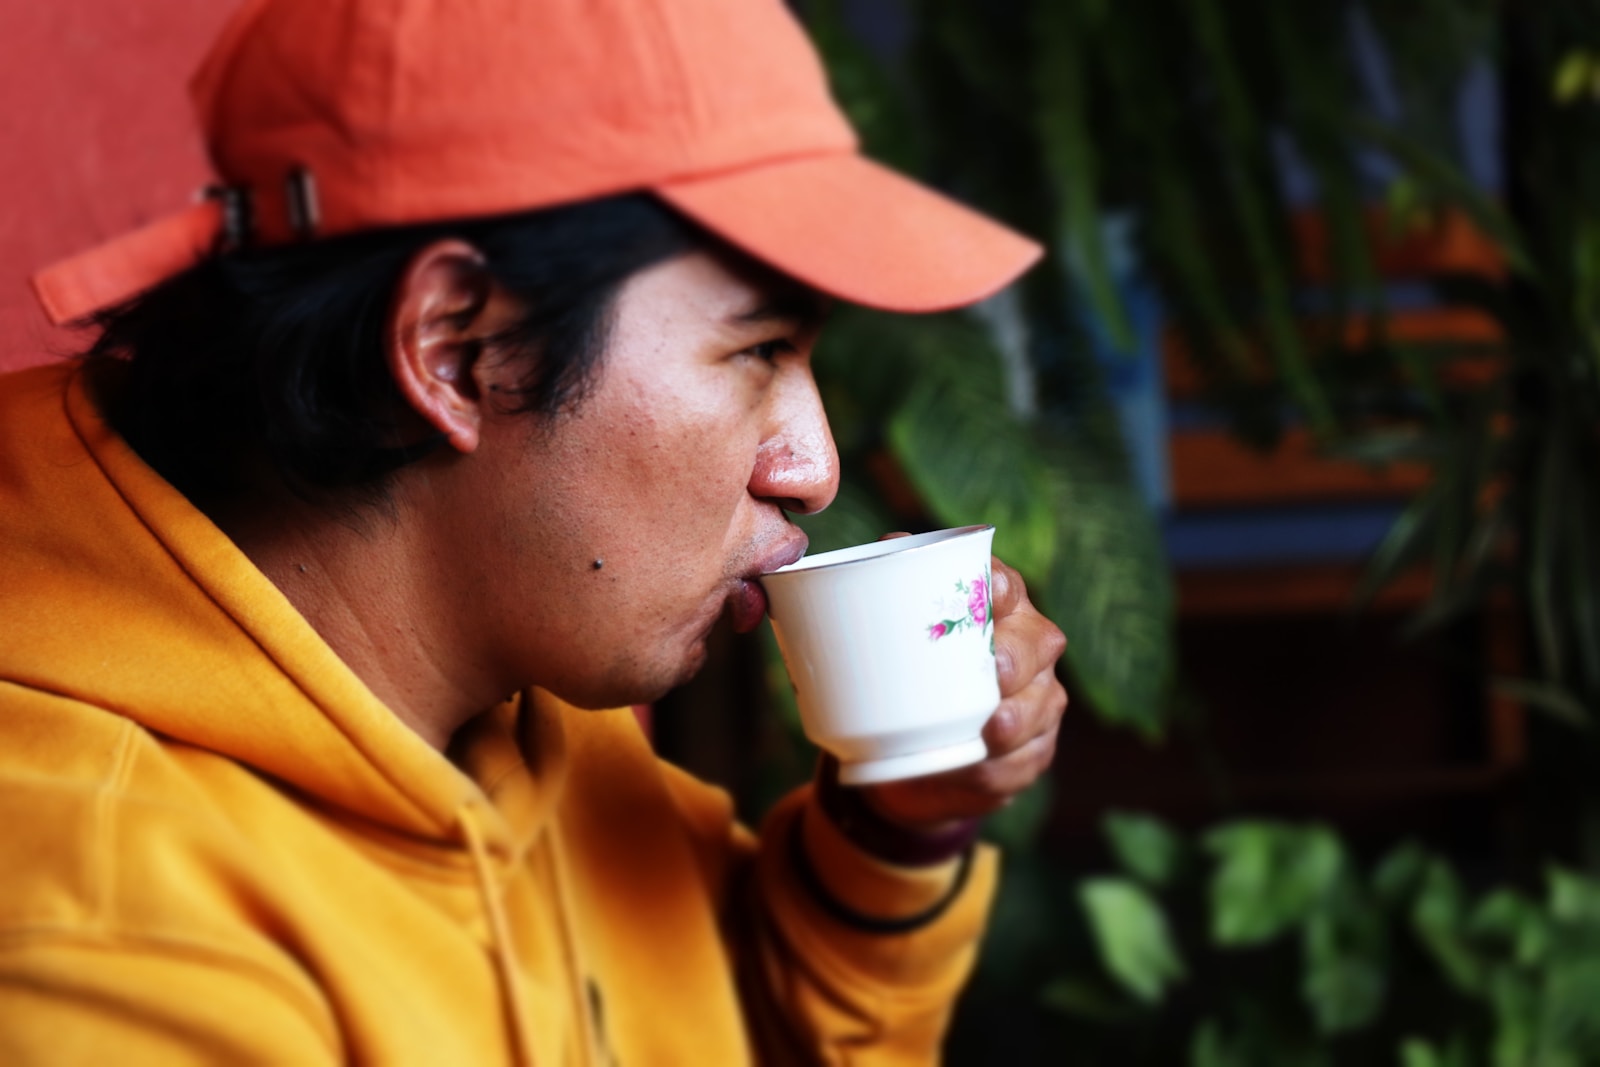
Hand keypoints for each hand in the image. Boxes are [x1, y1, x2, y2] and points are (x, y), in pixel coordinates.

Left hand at [859, 553, 1067, 830]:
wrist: (907, 762)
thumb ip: (860, 617)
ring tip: (993, 726)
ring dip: (1019, 715)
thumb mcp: (875, 651)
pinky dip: (1004, 765)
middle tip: (993, 669)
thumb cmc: (895, 685)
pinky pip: (1029, 758)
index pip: (1005, 585)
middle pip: (1039, 641)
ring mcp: (1037, 700)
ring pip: (1043, 702)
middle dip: (1018, 653)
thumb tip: (825, 591)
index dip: (1001, 585)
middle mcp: (1024, 647)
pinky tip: (985, 766)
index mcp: (989, 609)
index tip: (988, 589)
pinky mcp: (1033, 750)